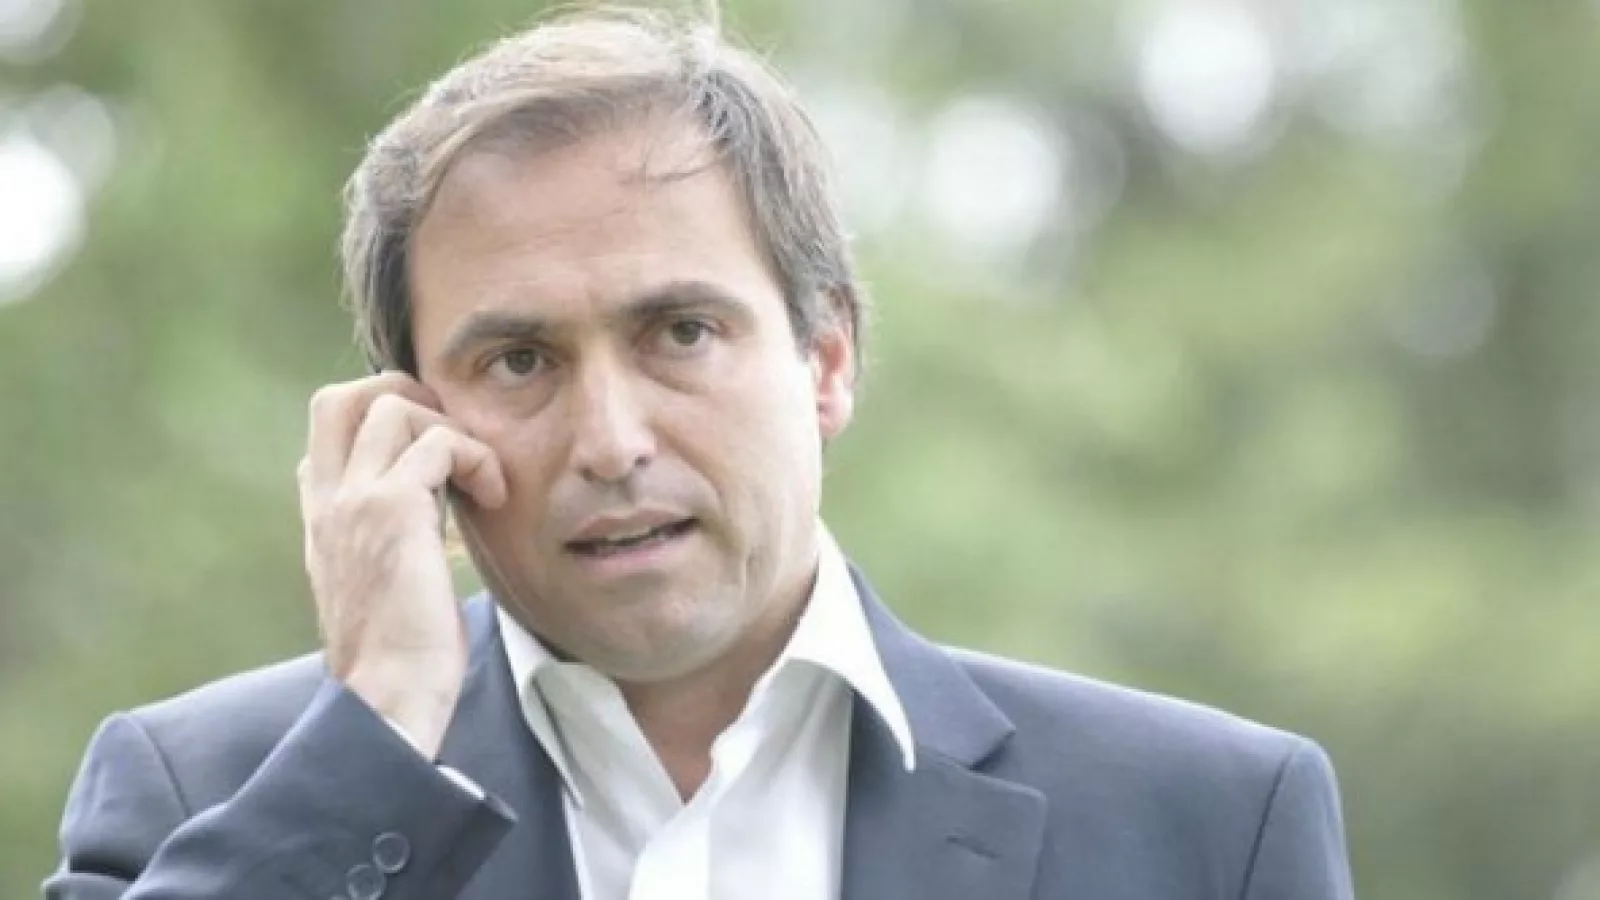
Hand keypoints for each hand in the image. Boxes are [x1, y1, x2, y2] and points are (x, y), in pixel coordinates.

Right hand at [296, 371, 506, 757]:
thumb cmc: (400, 659)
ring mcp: (353, 499)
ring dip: (449, 427)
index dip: (381, 425)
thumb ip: (385, 541)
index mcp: (321, 517)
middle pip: (341, 395)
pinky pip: (440, 441)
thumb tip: (428, 516)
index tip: (435, 461)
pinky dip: (477, 456)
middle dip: (404, 396)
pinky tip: (494, 497)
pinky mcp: (392, 508)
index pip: (327, 431)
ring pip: (390, 404)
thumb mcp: (380, 587)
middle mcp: (328, 500)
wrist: (386, 701)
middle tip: (453, 441)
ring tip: (480, 478)